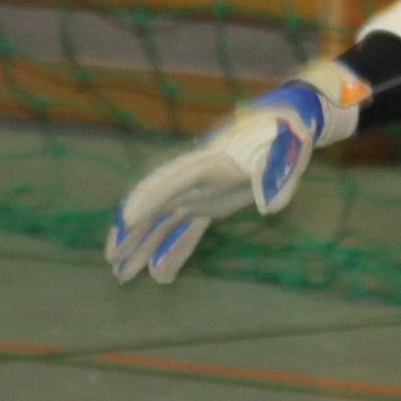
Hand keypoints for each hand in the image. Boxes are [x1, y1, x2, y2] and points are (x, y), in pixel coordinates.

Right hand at [107, 62, 367, 283]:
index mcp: (210, 161)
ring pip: (162, 221)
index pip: (173, 179)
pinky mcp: (208, 202)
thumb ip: (277, 177)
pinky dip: (173, 250)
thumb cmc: (287, 135)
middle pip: (155, 203)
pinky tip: (159, 275)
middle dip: (131, 230)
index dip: (150, 198)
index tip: (128, 219)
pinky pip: (184, 229)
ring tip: (122, 276)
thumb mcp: (288, 150)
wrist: (287, 124)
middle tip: (111, 257)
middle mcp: (196, 176)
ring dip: (143, 247)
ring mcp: (199, 191)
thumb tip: (271, 206)